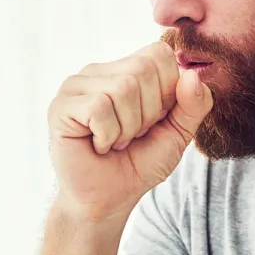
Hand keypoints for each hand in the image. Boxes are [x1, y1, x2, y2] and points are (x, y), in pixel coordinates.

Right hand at [47, 41, 212, 219]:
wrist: (108, 199)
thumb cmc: (139, 163)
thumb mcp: (178, 133)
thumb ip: (194, 104)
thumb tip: (193, 75)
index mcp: (127, 68)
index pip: (159, 54)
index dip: (167, 92)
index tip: (153, 120)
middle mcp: (99, 70)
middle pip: (143, 70)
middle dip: (148, 114)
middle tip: (132, 135)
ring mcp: (76, 86)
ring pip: (122, 88)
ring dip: (128, 128)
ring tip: (115, 141)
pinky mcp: (60, 106)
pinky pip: (98, 107)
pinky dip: (108, 135)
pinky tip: (98, 145)